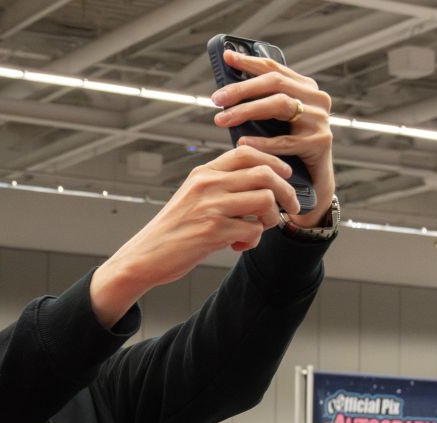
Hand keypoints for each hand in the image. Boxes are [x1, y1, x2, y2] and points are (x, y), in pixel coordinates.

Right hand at [91, 145, 300, 321]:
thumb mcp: (192, 196)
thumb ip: (219, 185)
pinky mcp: (213, 231)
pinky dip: (253, 240)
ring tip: (257, 229)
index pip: (247, 153)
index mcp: (203, 173)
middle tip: (290, 207)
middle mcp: (208, 185)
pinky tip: (237, 245)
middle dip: (286, 192)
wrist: (145, 256)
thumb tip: (259, 182)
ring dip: (271, 218)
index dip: (274, 161)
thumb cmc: (172, 230)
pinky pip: (254, 230)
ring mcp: (211, 207)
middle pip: (265, 174)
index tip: (285, 175)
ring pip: (265, 200)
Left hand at [210, 47, 335, 227]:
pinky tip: (242, 142)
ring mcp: (320, 120)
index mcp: (305, 88)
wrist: (312, 185)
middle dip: (242, 89)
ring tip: (222, 119)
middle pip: (275, 84)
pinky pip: (285, 141)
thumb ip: (259, 107)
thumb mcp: (273, 125)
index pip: (274, 69)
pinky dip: (262, 141)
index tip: (225, 57)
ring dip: (247, 111)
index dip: (249, 62)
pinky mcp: (320, 143)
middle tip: (216, 99)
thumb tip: (225, 93)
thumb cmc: (287, 152)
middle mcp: (316, 99)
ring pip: (281, 105)